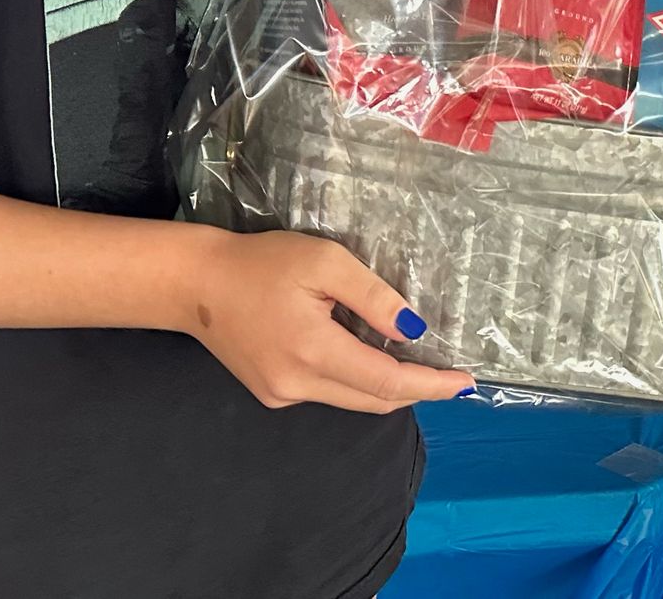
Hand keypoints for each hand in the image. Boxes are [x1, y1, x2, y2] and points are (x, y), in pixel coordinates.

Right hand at [187, 230, 474, 413]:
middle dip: (417, 389)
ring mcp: (282, 395)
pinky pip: (329, 391)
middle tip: (450, 372)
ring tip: (416, 360)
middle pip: (374, 399)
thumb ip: (372, 297)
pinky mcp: (273, 392)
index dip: (431, 384)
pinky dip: (355, 378)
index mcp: (313, 352)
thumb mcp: (325, 262)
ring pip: (352, 399)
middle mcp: (298, 385)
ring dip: (387, 384)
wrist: (196, 284)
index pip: (387, 382)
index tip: (466, 382)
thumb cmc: (262, 262)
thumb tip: (413, 329)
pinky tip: (363, 352)